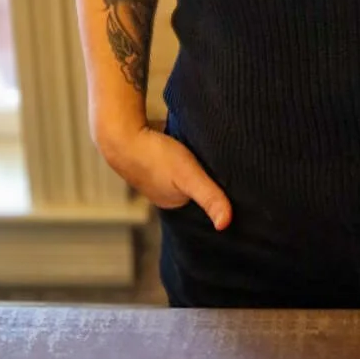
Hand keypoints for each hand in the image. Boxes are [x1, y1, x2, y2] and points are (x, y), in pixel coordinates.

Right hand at [98, 122, 232, 230]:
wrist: (122, 135)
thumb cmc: (156, 157)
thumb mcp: (188, 177)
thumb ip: (208, 197)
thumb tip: (226, 224)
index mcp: (174, 202)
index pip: (204, 201)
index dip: (220, 192)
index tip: (237, 184)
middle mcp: (166, 191)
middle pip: (196, 185)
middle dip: (210, 177)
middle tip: (233, 164)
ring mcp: (158, 173)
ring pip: (186, 170)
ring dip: (197, 162)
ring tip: (216, 152)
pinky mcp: (154, 154)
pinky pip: (176, 155)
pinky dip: (186, 150)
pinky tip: (194, 140)